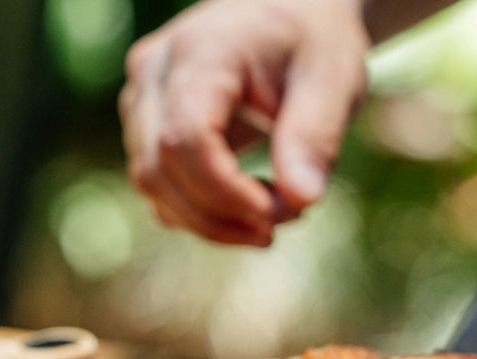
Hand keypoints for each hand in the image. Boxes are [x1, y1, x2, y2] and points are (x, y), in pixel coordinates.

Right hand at [120, 0, 370, 245]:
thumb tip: (301, 200)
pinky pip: (159, 186)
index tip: (283, 212)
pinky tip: (250, 205)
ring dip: (213, 220)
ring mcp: (142, 98)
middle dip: (223, 214)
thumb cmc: (312, 42)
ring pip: (152, 184)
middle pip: (160, 169)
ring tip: (277, 211)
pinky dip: (202, 212)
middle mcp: (155, 70)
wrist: (288, 16)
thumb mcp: (333, 78)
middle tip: (292, 216)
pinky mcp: (145, 125)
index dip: (227, 191)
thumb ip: (316, 135)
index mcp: (201, 49)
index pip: (186, 137)